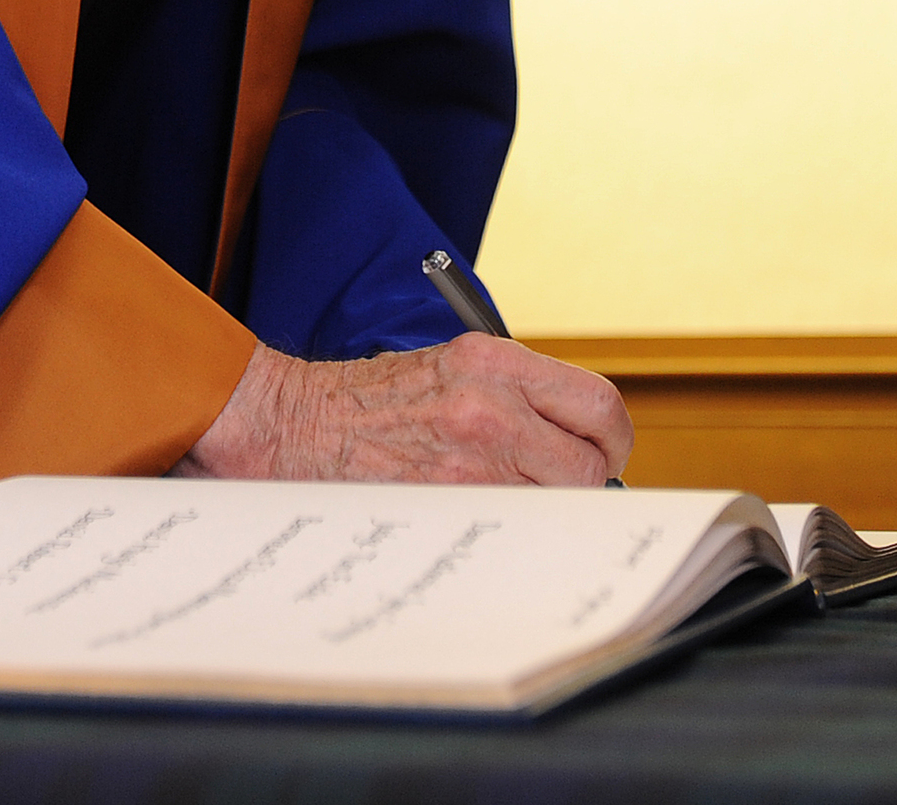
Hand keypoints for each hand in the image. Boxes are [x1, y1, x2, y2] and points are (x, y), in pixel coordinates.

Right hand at [173, 336, 632, 486]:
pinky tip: (479, 524)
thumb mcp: (447, 368)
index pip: (600, 407)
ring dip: (545, 513)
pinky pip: (512, 532)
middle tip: (560, 492)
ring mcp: (470, 460)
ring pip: (556, 507)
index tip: (598, 456)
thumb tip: (571, 447)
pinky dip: (509, 535)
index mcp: (494, 362)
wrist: (287, 422)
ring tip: (509, 506)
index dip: (609, 443)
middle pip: (591, 468)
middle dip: (585, 487)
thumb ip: (513, 396)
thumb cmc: (361, 402)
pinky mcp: (446, 502)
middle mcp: (491, 407)